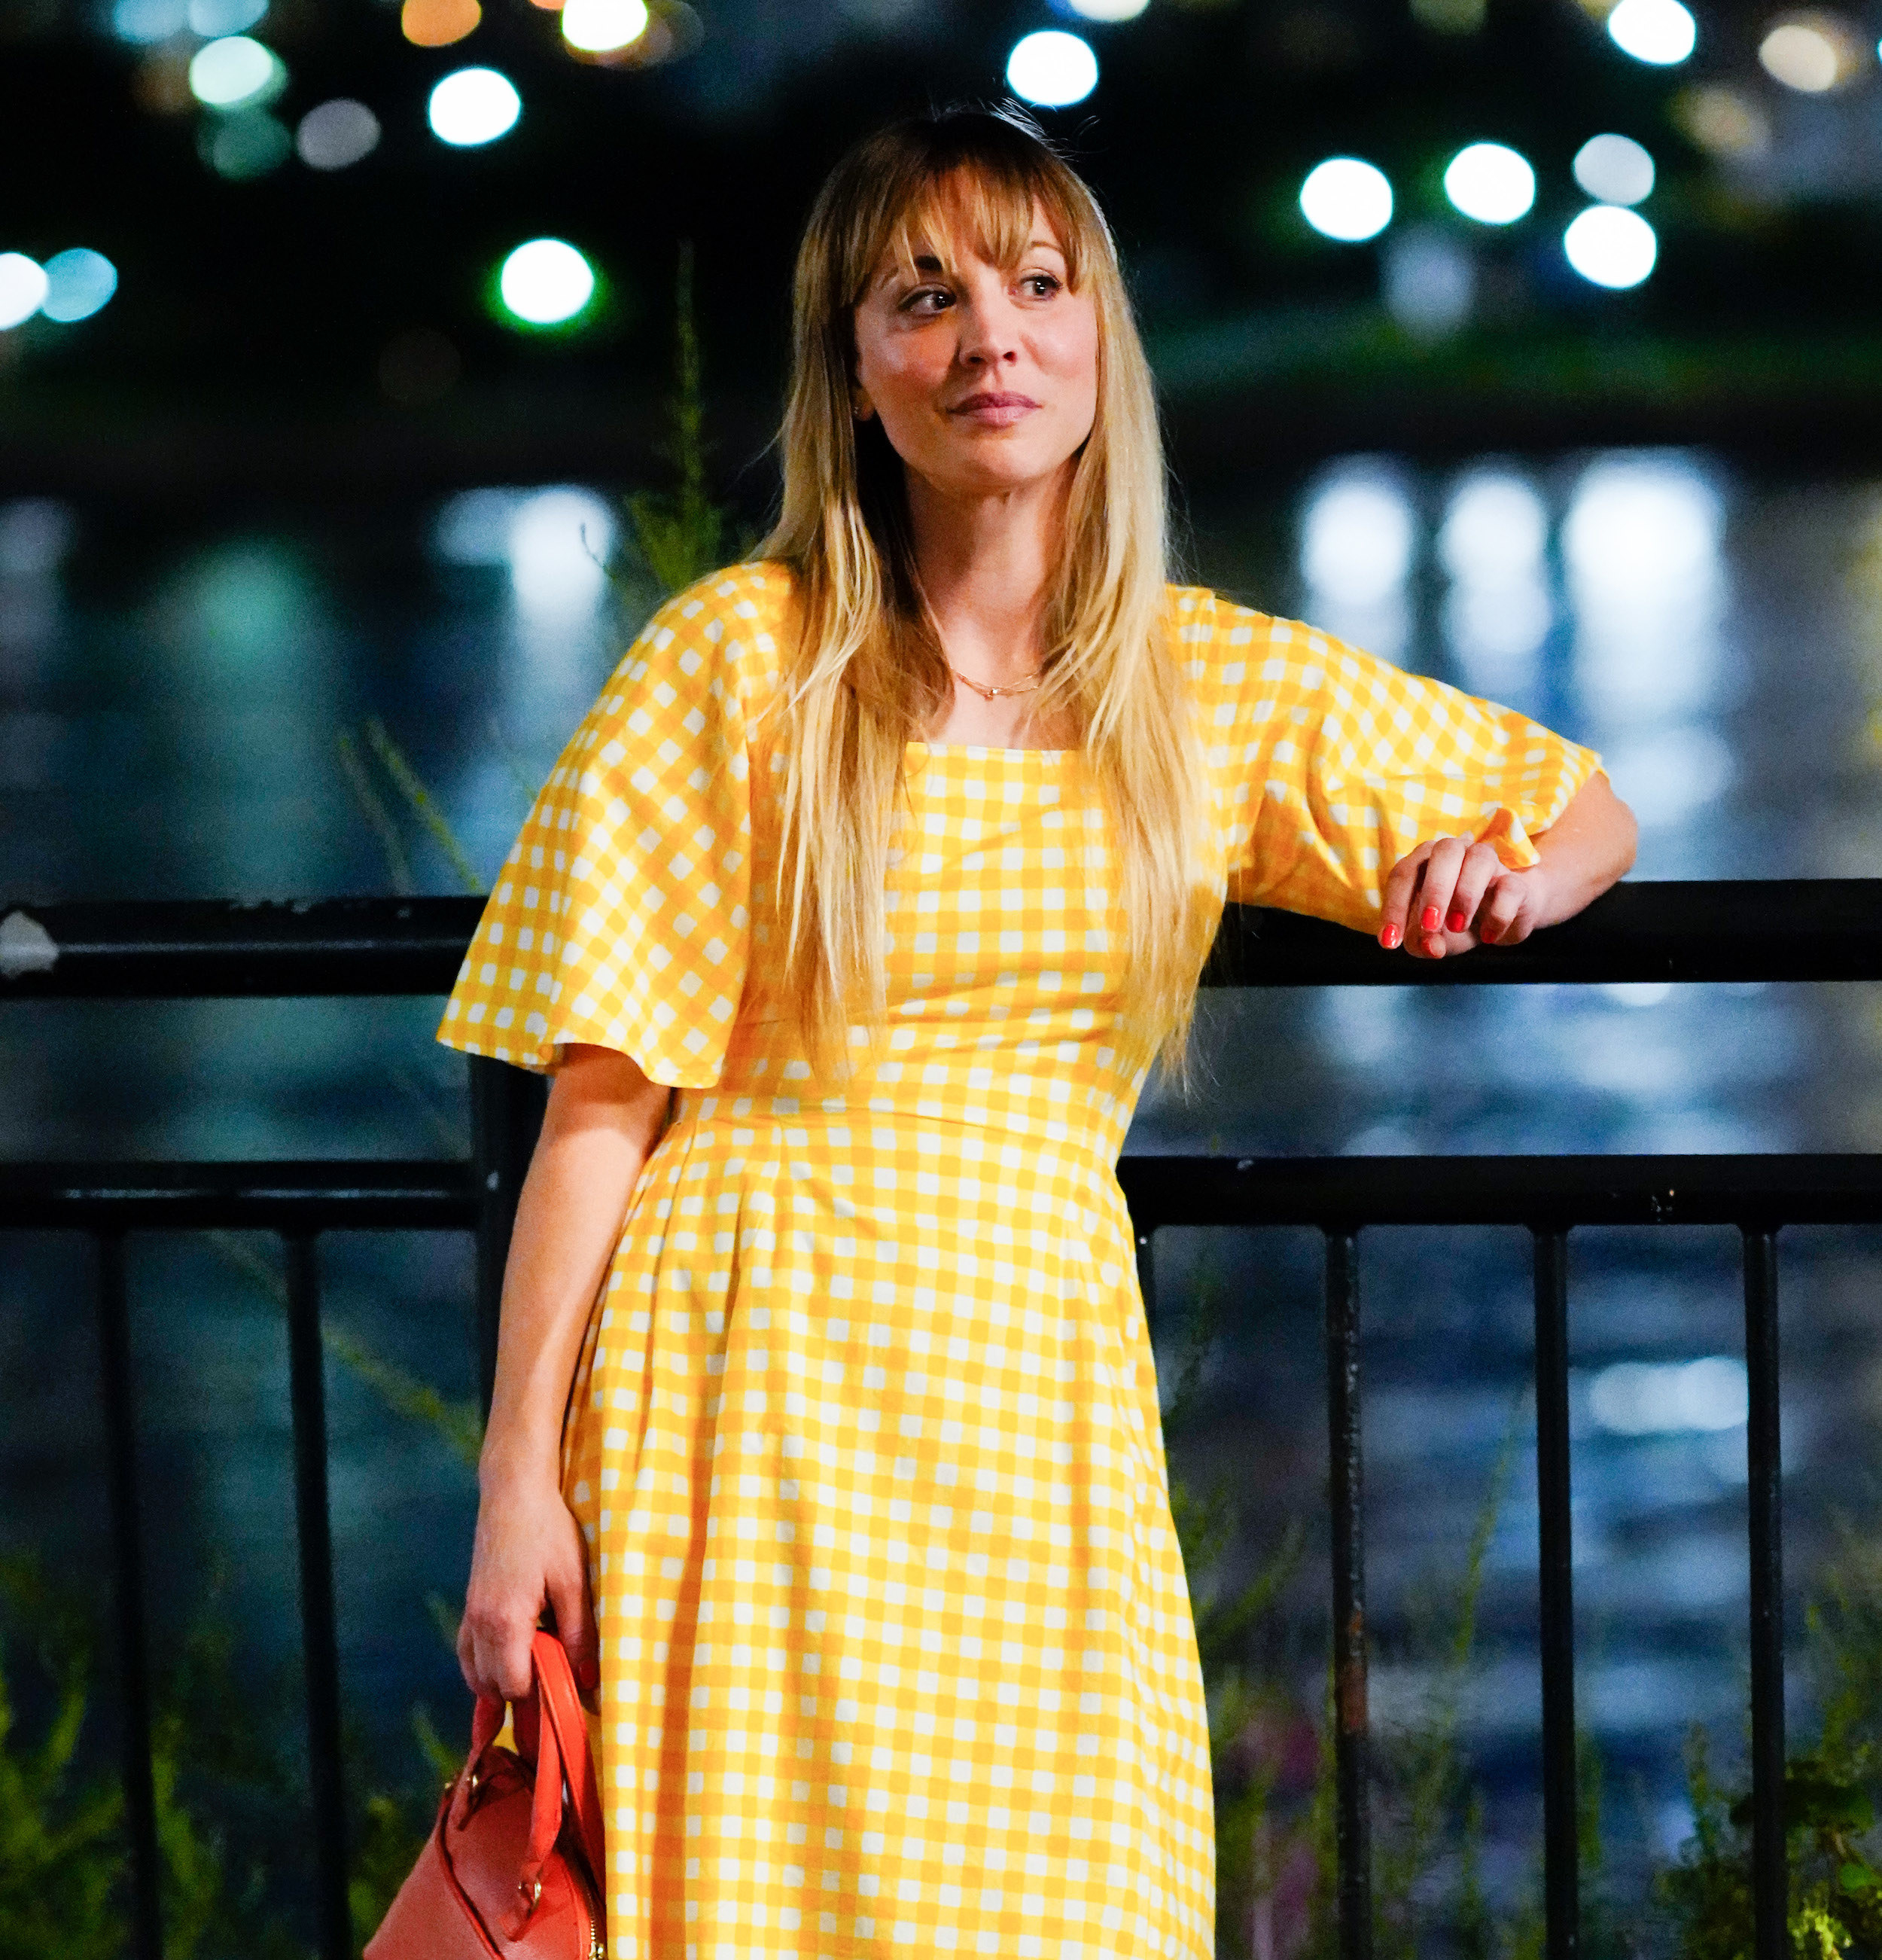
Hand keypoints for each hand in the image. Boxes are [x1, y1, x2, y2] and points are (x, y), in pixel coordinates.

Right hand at [457, 1465, 598, 1704]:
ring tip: (521, 1719)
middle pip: (493, 1687)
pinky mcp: (471, 1607)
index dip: (540, 1702)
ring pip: (476, 1675)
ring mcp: (470, 1617)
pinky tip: (494, 1685)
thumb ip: (579, 1634)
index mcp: (505, 1624)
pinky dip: (482, 1674)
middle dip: (519, 1706)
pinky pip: (469, 1656)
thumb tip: (586, 1683)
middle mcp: (479, 1627)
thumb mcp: (573, 1581)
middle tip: (547, 1726)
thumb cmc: (548, 1531)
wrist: (513, 1493)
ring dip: (498, 1694)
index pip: (516, 1687)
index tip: (565, 1713)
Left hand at [1377, 835, 1548, 959]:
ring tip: (1457, 926)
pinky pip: (1510, 888)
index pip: (1404, 874)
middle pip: (1444, 852)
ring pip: (1480, 857)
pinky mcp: (1516, 882)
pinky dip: (1498, 915)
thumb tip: (1432, 948)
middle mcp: (1456, 853)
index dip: (1394, 908)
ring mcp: (1488, 863)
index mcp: (1425, 861)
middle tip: (1429, 926)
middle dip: (1434, 890)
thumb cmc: (1454, 922)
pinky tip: (1488, 936)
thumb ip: (1422, 942)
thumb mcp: (1431, 937)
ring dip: (1466, 894)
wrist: (1501, 920)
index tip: (1390, 943)